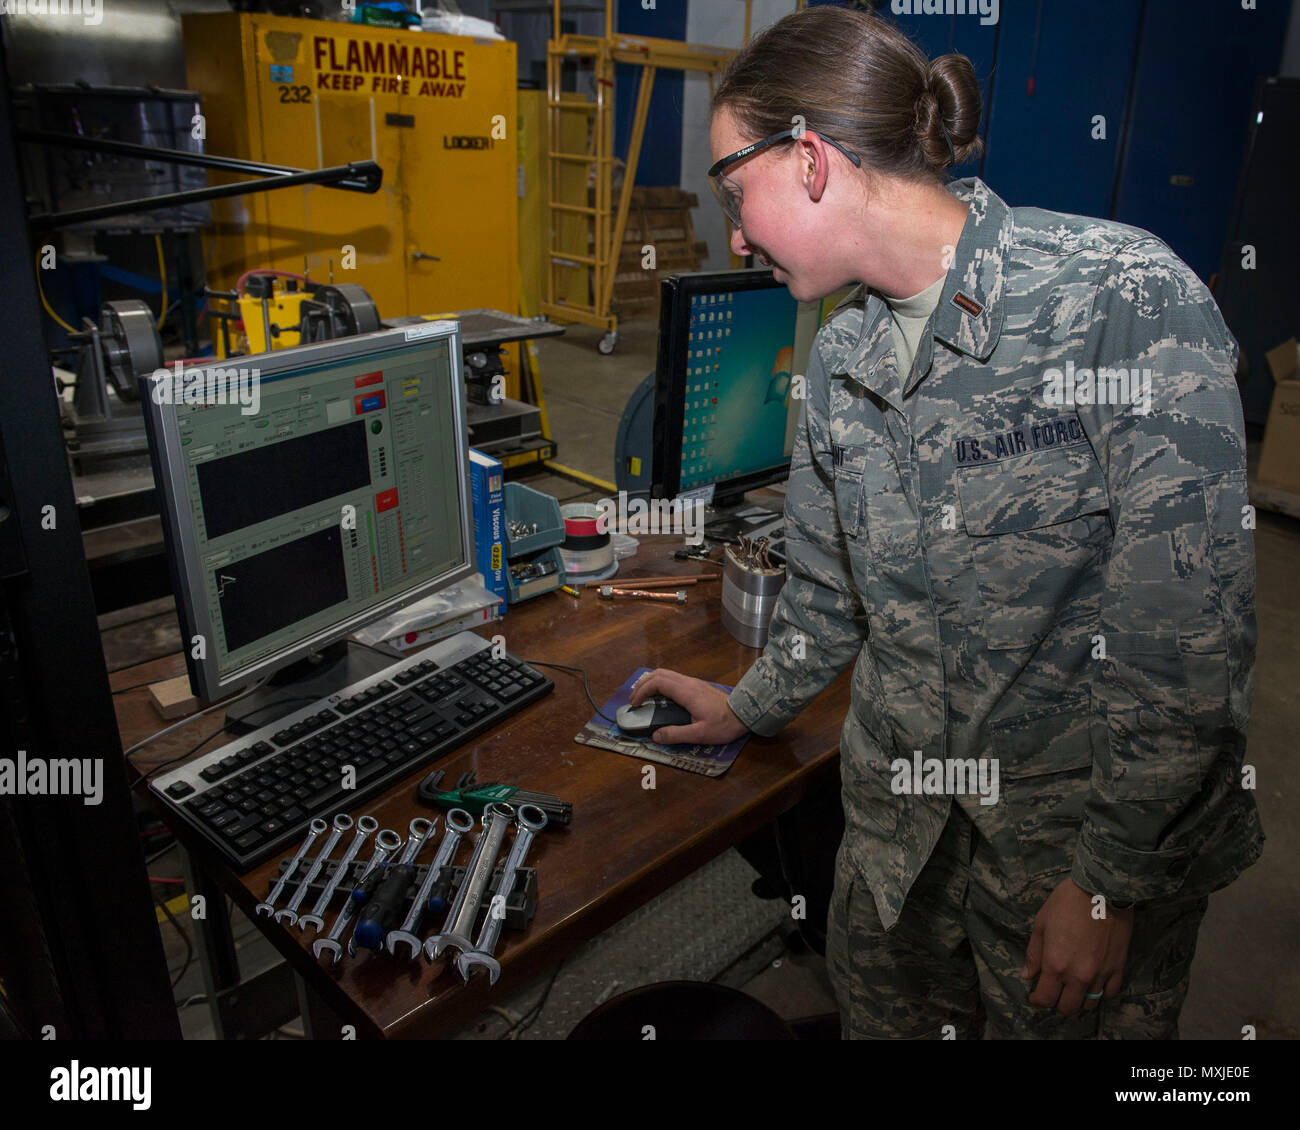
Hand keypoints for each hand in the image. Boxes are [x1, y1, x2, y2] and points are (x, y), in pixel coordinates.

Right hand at [626, 668, 749, 745]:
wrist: (745, 713)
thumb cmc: (724, 724)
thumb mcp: (699, 734)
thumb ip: (676, 734)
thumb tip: (655, 735)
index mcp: (686, 692)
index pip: (657, 682)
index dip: (642, 691)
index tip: (635, 704)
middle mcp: (688, 682)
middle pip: (659, 673)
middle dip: (643, 684)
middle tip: (635, 701)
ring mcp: (693, 682)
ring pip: (666, 674)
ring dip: (651, 683)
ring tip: (644, 697)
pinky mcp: (697, 685)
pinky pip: (673, 679)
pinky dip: (660, 684)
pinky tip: (660, 697)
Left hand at [1020, 877, 1133, 1016]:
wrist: (1101, 890)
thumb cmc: (1066, 903)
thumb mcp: (1041, 924)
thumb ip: (1034, 954)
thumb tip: (1027, 975)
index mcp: (1056, 964)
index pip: (1045, 998)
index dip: (1037, 1000)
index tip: (1035, 995)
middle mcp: (1078, 975)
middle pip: (1068, 1008)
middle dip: (1058, 1003)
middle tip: (1054, 991)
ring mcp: (1101, 974)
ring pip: (1090, 1004)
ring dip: (1080, 1000)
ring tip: (1073, 988)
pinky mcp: (1118, 968)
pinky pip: (1110, 993)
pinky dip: (1101, 992)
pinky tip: (1094, 982)